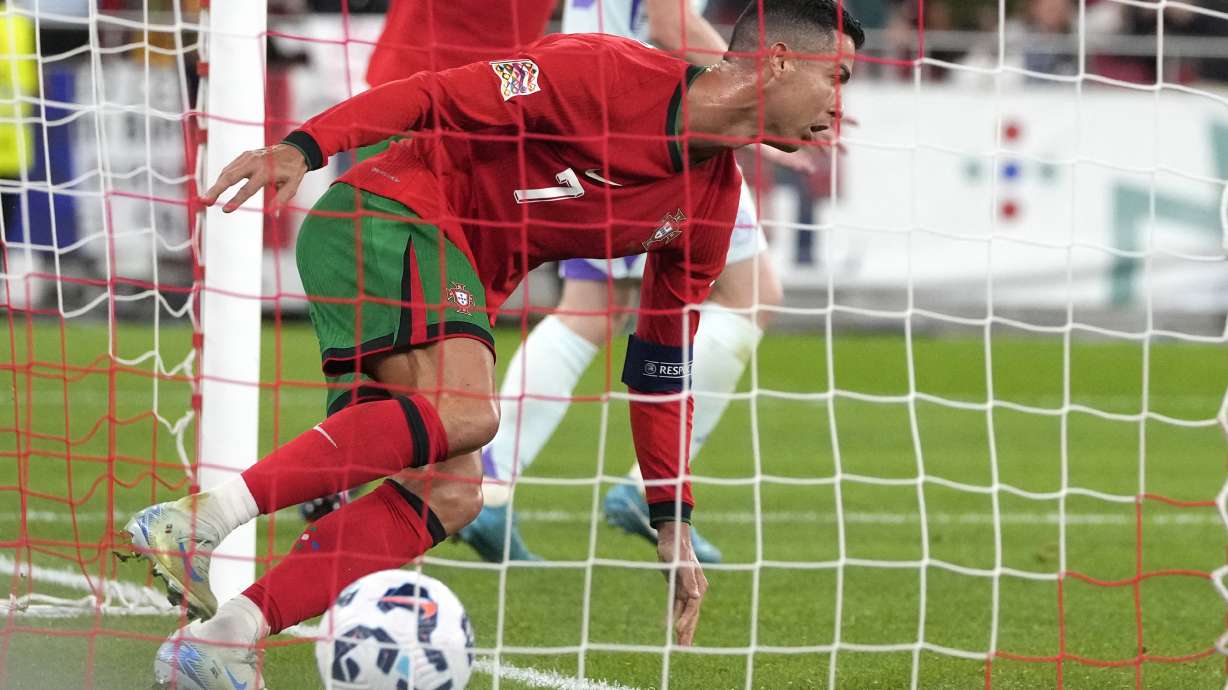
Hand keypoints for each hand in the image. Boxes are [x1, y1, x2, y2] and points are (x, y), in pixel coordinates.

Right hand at [201, 143, 308, 212]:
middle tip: (204, 201)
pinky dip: (222, 177)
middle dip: (216, 190)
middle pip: (230, 177)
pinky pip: (230, 167)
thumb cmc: (293, 171)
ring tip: (206, 198)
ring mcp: (247, 157)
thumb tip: (274, 215)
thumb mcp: (292, 186)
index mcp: (265, 171)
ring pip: (227, 171)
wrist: (294, 149)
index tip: (225, 210)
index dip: (236, 201)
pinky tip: (216, 187)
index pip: (247, 189)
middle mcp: (254, 162)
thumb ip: (281, 199)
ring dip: (215, 185)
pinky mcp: (245, 155)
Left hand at [656, 521, 707, 646]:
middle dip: (687, 632)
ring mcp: (687, 589)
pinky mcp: (678, 588)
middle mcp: (695, 589)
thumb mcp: (681, 564)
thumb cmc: (676, 549)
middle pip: (691, 614)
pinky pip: (676, 606)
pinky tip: (668, 628)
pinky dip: (673, 616)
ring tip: (679, 646)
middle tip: (683, 650)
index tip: (678, 632)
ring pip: (684, 613)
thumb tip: (697, 597)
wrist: (672, 536)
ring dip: (682, 628)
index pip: (693, 607)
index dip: (686, 620)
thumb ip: (689, 580)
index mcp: (699, 585)